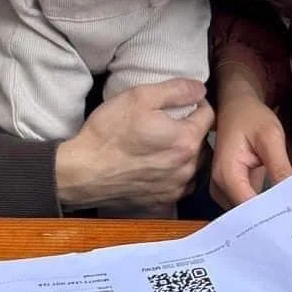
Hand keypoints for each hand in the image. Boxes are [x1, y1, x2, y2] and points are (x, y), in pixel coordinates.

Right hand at [55, 80, 213, 211]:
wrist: (82, 172)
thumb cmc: (109, 132)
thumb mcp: (140, 97)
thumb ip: (176, 90)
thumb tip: (200, 88)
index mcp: (186, 140)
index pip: (209, 115)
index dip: (196, 103)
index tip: (181, 102)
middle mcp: (187, 168)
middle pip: (203, 142)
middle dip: (192, 129)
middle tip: (169, 122)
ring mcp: (175, 189)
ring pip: (194, 165)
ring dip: (186, 154)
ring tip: (163, 144)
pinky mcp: (162, 203)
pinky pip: (180, 185)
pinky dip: (175, 174)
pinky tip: (156, 166)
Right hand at [210, 88, 291, 208]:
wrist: (236, 105)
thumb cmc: (251, 116)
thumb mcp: (271, 137)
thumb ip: (280, 168)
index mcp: (226, 174)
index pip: (249, 209)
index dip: (272, 218)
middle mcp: (220, 186)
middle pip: (246, 215)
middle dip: (272, 220)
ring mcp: (223, 190)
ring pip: (247, 214)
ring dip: (268, 216)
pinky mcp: (230, 190)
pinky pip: (247, 205)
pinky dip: (264, 208)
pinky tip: (283, 208)